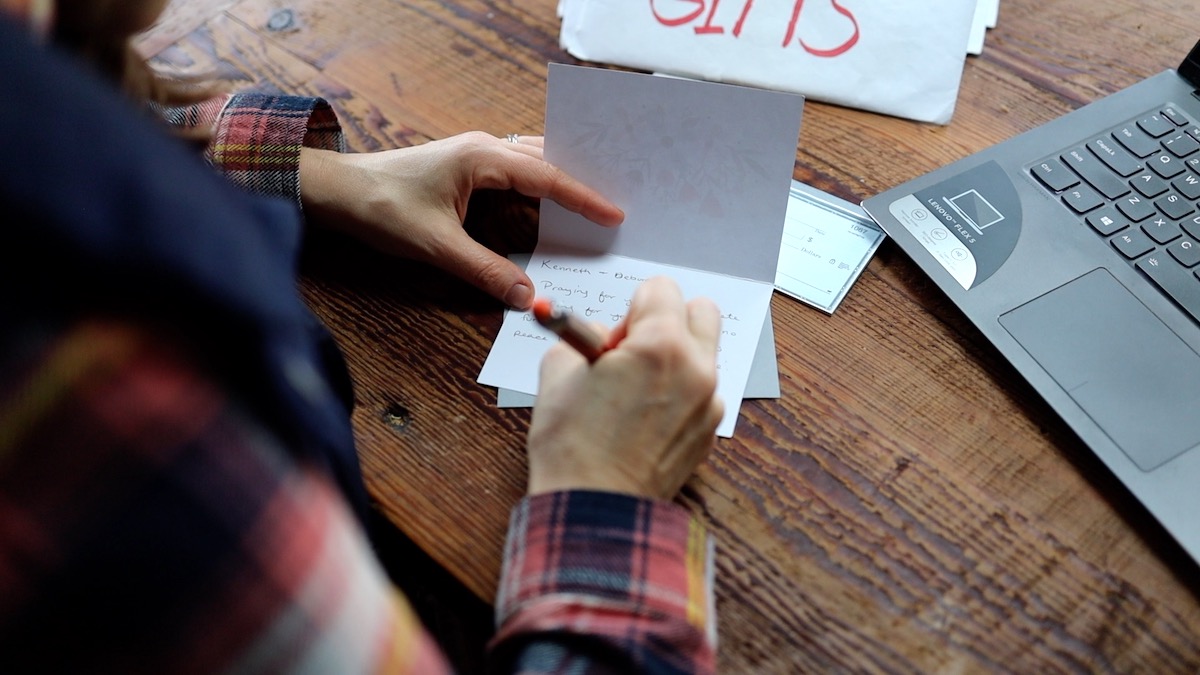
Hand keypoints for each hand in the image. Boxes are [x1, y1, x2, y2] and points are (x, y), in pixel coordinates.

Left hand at [298, 132, 623, 309]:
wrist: (335, 190)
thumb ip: (484, 272)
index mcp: (481, 157)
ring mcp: (475, 152)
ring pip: (534, 162)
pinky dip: (540, 183)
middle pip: (547, 161)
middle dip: (583, 183)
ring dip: (563, 180)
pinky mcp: (466, 164)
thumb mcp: (436, 246)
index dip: (584, 197)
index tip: (615, 215)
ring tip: (594, 202)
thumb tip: (527, 297)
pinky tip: (551, 203)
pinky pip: (517, 169)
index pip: (548, 177)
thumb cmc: (380, 208)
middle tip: (618, 204)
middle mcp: (483, 147)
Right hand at [525, 277, 723, 499]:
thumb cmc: (572, 445)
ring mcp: (708, 402)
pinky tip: (645, 421)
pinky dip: (679, 395)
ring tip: (636, 392)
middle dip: (668, 321)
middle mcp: (696, 368)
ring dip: (675, 359)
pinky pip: (701, 393)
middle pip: (701, 311)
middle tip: (633, 352)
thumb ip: (587, 339)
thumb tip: (606, 339)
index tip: (614, 338)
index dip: (630, 310)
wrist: (594, 508)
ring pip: (703, 355)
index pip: (661, 288)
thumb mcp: (558, 371)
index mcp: (661, 344)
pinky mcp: (710, 431)